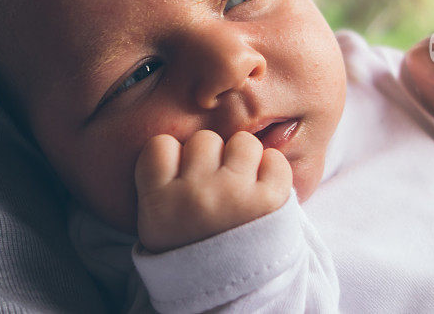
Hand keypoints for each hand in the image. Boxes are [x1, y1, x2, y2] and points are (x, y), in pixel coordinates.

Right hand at [135, 130, 291, 252]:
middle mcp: (193, 195)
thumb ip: (162, 183)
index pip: (160, 145)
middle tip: (217, 188)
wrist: (230, 300)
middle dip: (213, 158)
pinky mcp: (269, 201)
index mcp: (158, 202)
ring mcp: (232, 195)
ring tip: (243, 188)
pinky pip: (275, 159)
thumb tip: (178, 135)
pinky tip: (265, 191)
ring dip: (245, 160)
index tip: (182, 177)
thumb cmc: (195, 252)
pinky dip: (274, 172)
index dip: (175, 156)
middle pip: (204, 140)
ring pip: (241, 142)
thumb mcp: (159, 225)